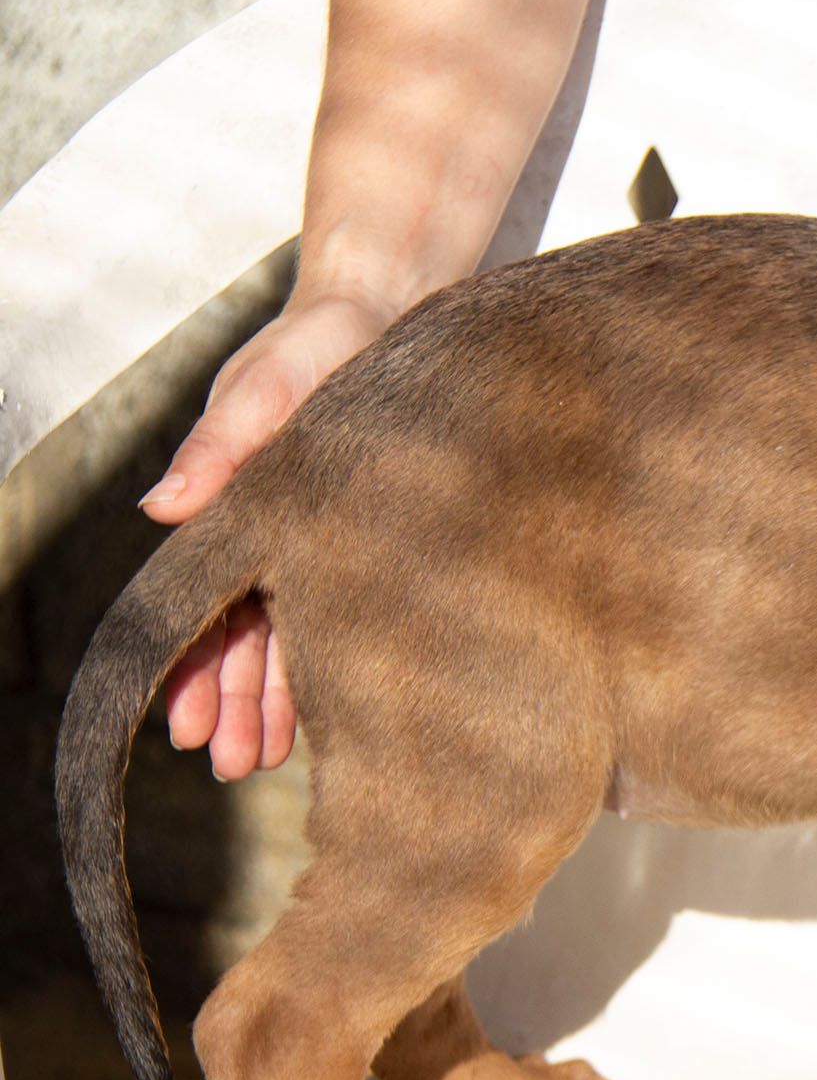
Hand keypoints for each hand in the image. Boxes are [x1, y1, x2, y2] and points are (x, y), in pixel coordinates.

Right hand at [144, 289, 394, 777]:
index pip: (200, 608)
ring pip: (297, 640)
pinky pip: (356, 617)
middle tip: (235, 768)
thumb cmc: (314, 346)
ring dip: (282, 703)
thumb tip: (164, 509)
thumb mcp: (262, 391)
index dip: (193, 670)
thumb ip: (219, 448)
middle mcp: (276, 539)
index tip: (188, 730)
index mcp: (235, 513)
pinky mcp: (379, 540)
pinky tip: (340, 719)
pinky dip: (341, 667)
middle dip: (234, 707)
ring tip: (270, 763)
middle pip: (243, 639)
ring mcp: (327, 545)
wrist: (390, 311)